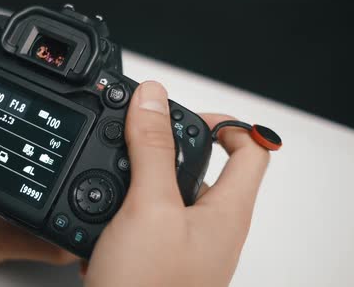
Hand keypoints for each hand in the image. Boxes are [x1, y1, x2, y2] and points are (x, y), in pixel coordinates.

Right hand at [83, 81, 269, 286]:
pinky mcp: (156, 254)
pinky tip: (101, 208)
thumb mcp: (150, 208)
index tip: (190, 114)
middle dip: (168, 143)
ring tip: (112, 168)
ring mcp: (182, 241)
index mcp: (227, 210)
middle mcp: (210, 225)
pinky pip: (145, 215)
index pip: (252, 149)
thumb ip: (153, 149)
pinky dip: (124, 203)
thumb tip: (153, 99)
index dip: (227, 123)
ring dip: (139, 173)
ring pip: (167, 189)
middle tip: (138, 134)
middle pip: (204, 165)